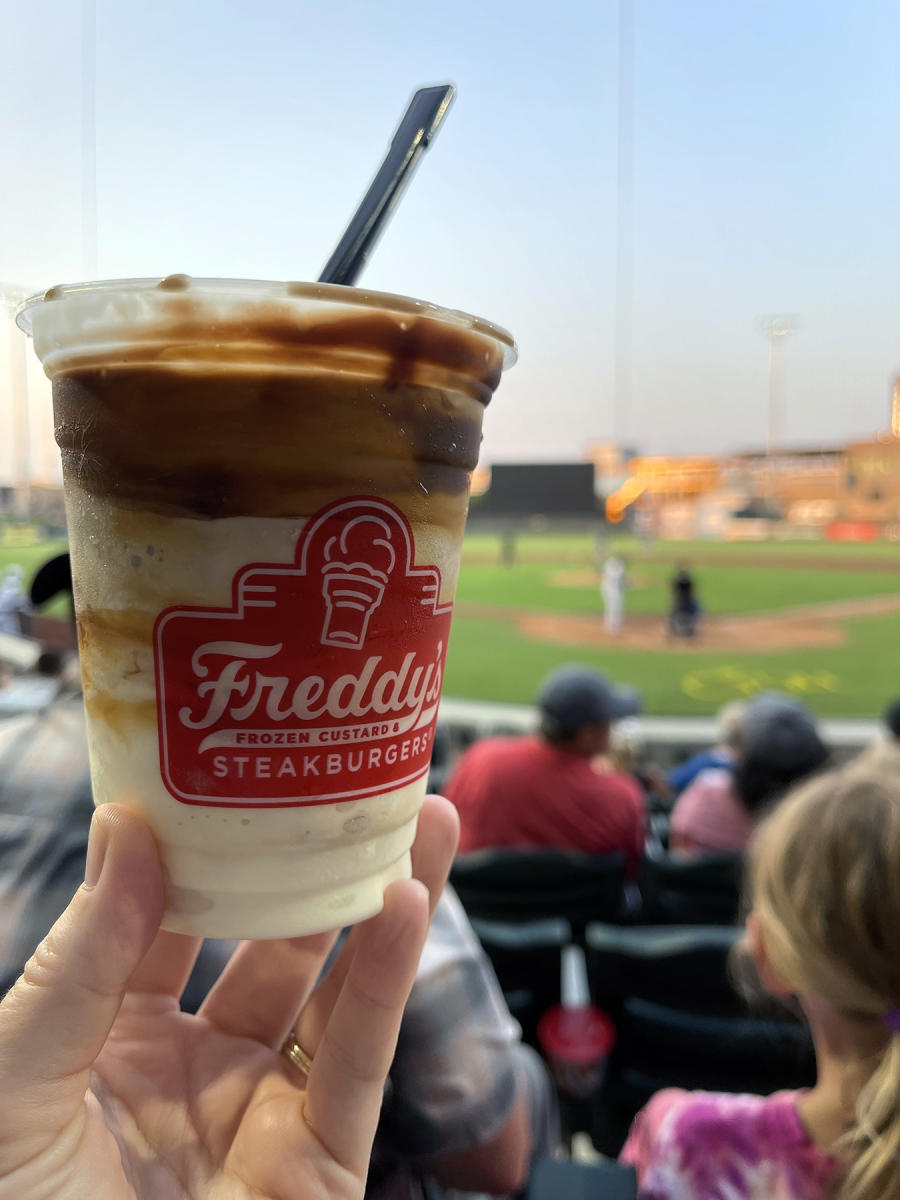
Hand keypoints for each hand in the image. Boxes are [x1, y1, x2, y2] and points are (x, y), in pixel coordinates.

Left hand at [0, 795, 458, 1199]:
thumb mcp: (16, 1083)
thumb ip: (78, 960)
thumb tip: (125, 831)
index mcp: (106, 1043)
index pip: (166, 921)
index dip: (203, 848)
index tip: (237, 771)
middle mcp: (191, 1066)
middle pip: (267, 944)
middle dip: (312, 865)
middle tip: (353, 785)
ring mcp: (260, 1112)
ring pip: (332, 989)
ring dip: (380, 901)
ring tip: (422, 818)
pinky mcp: (321, 1162)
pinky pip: (356, 1057)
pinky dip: (385, 980)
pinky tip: (401, 903)